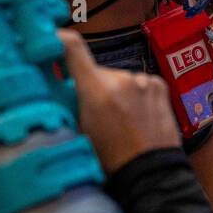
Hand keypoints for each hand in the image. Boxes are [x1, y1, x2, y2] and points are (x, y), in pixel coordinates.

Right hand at [62, 29, 180, 173]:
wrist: (150, 171)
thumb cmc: (110, 160)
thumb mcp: (78, 132)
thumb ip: (70, 105)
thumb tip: (58, 88)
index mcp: (96, 90)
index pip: (73, 49)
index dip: (60, 40)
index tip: (53, 40)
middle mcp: (121, 78)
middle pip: (96, 73)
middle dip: (91, 87)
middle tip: (92, 112)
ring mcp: (143, 80)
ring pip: (118, 80)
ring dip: (115, 92)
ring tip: (119, 121)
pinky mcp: (159, 85)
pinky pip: (138, 84)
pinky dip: (134, 95)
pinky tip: (136, 116)